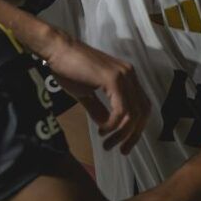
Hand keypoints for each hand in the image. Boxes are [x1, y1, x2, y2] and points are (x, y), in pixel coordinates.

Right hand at [39, 33, 150, 153]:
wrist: (57, 50)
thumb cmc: (68, 68)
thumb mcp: (86, 93)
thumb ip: (99, 109)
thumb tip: (106, 125)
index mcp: (127, 76)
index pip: (142, 106)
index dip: (137, 128)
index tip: (124, 144)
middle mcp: (130, 74)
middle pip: (143, 112)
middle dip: (133, 135)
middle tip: (121, 150)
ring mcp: (123, 75)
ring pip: (133, 114)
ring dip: (121, 134)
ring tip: (107, 143)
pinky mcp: (113, 79)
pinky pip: (121, 110)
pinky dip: (113, 125)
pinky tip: (103, 130)